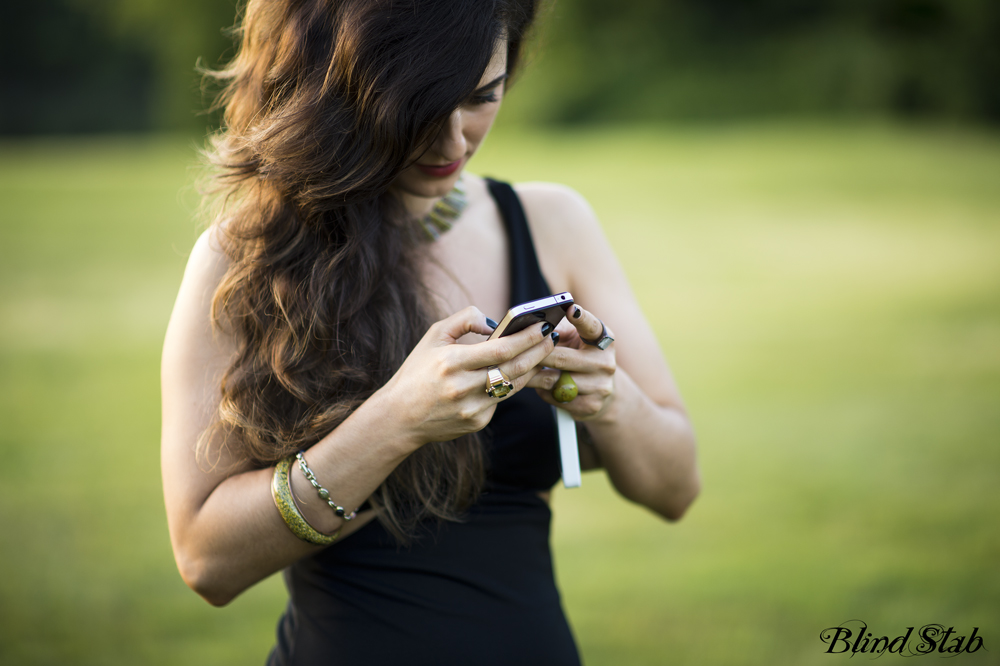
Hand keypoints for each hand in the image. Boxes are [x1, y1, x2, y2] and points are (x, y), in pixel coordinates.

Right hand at [381, 306, 556, 446]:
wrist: (399, 417)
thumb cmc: (417, 371)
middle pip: (514, 368)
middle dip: (538, 351)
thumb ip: (464, 319)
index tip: (543, 326)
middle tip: (551, 338)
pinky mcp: (477, 423)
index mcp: (451, 362)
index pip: (500, 349)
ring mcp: (471, 409)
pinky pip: (501, 401)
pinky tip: (515, 374)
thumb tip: (495, 323)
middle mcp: (462, 387)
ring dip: (531, 368)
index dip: (526, 338)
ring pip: (513, 386)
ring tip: (541, 353)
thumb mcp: (433, 336)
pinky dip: (509, 386)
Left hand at [526, 304, 615, 420]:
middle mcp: (606, 362)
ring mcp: (600, 386)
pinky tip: (538, 386)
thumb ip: (560, 329)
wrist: (603, 391)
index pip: (592, 326)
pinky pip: (556, 398)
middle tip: (515, 351)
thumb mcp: (576, 339)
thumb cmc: (581, 356)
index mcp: (604, 340)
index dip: (582, 317)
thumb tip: (534, 324)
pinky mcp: (591, 406)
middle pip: (562, 358)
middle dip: (536, 354)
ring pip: (555, 381)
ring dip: (534, 375)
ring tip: (519, 369)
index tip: (570, 308)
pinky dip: (542, 391)